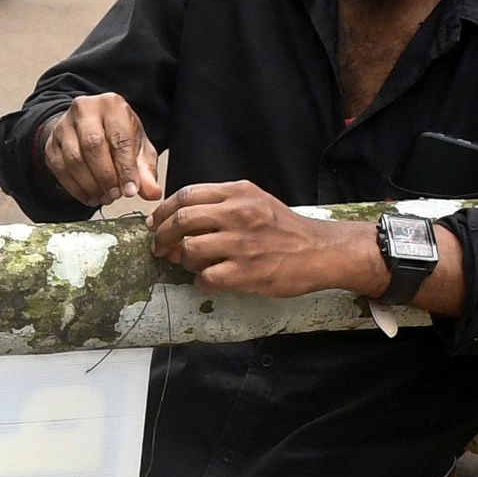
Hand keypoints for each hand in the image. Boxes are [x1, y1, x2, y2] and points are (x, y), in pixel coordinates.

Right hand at [38, 93, 163, 206]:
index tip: (130, 191)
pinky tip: (90, 197)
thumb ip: (146, 170)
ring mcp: (63, 126)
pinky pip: (60, 169)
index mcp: (111, 105)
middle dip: (106, 176)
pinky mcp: (51, 143)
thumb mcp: (138, 147)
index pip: (119, 137)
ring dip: (90, 184)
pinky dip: (76, 188)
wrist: (88, 127)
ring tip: (105, 198)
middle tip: (116, 195)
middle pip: (93, 145)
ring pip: (74, 159)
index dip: (125, 167)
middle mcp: (85, 110)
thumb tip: (152, 193)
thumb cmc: (118, 134)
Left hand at [147, 179, 376, 298]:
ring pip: (189, 250)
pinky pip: (206, 278)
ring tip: (190, 265)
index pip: (187, 195)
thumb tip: (183, 217)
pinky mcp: (246, 272)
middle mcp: (238, 214)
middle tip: (160, 248)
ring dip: (182, 260)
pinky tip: (208, 282)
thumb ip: (222, 203)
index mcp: (238, 194)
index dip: (164, 211)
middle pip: (182, 220)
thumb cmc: (285, 228)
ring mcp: (241, 244)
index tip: (156, 223)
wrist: (321, 251)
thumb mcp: (256, 201)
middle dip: (163, 236)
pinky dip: (200, 282)